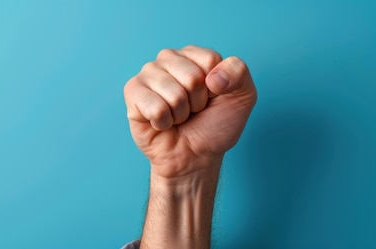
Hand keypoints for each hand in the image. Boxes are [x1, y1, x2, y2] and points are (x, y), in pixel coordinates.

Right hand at [124, 45, 256, 177]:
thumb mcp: (242, 96)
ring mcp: (148, 74)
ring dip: (180, 114)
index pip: (209, 60)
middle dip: (197, 102)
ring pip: (174, 94)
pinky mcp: (132, 92)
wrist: (195, 156)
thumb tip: (212, 77)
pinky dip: (163, 122)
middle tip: (192, 111)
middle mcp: (168, 59)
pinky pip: (155, 106)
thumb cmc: (214, 125)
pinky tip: (161, 122)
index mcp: (194, 55)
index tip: (211, 98)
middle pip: (192, 77)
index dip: (215, 87)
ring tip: (177, 117)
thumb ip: (238, 72)